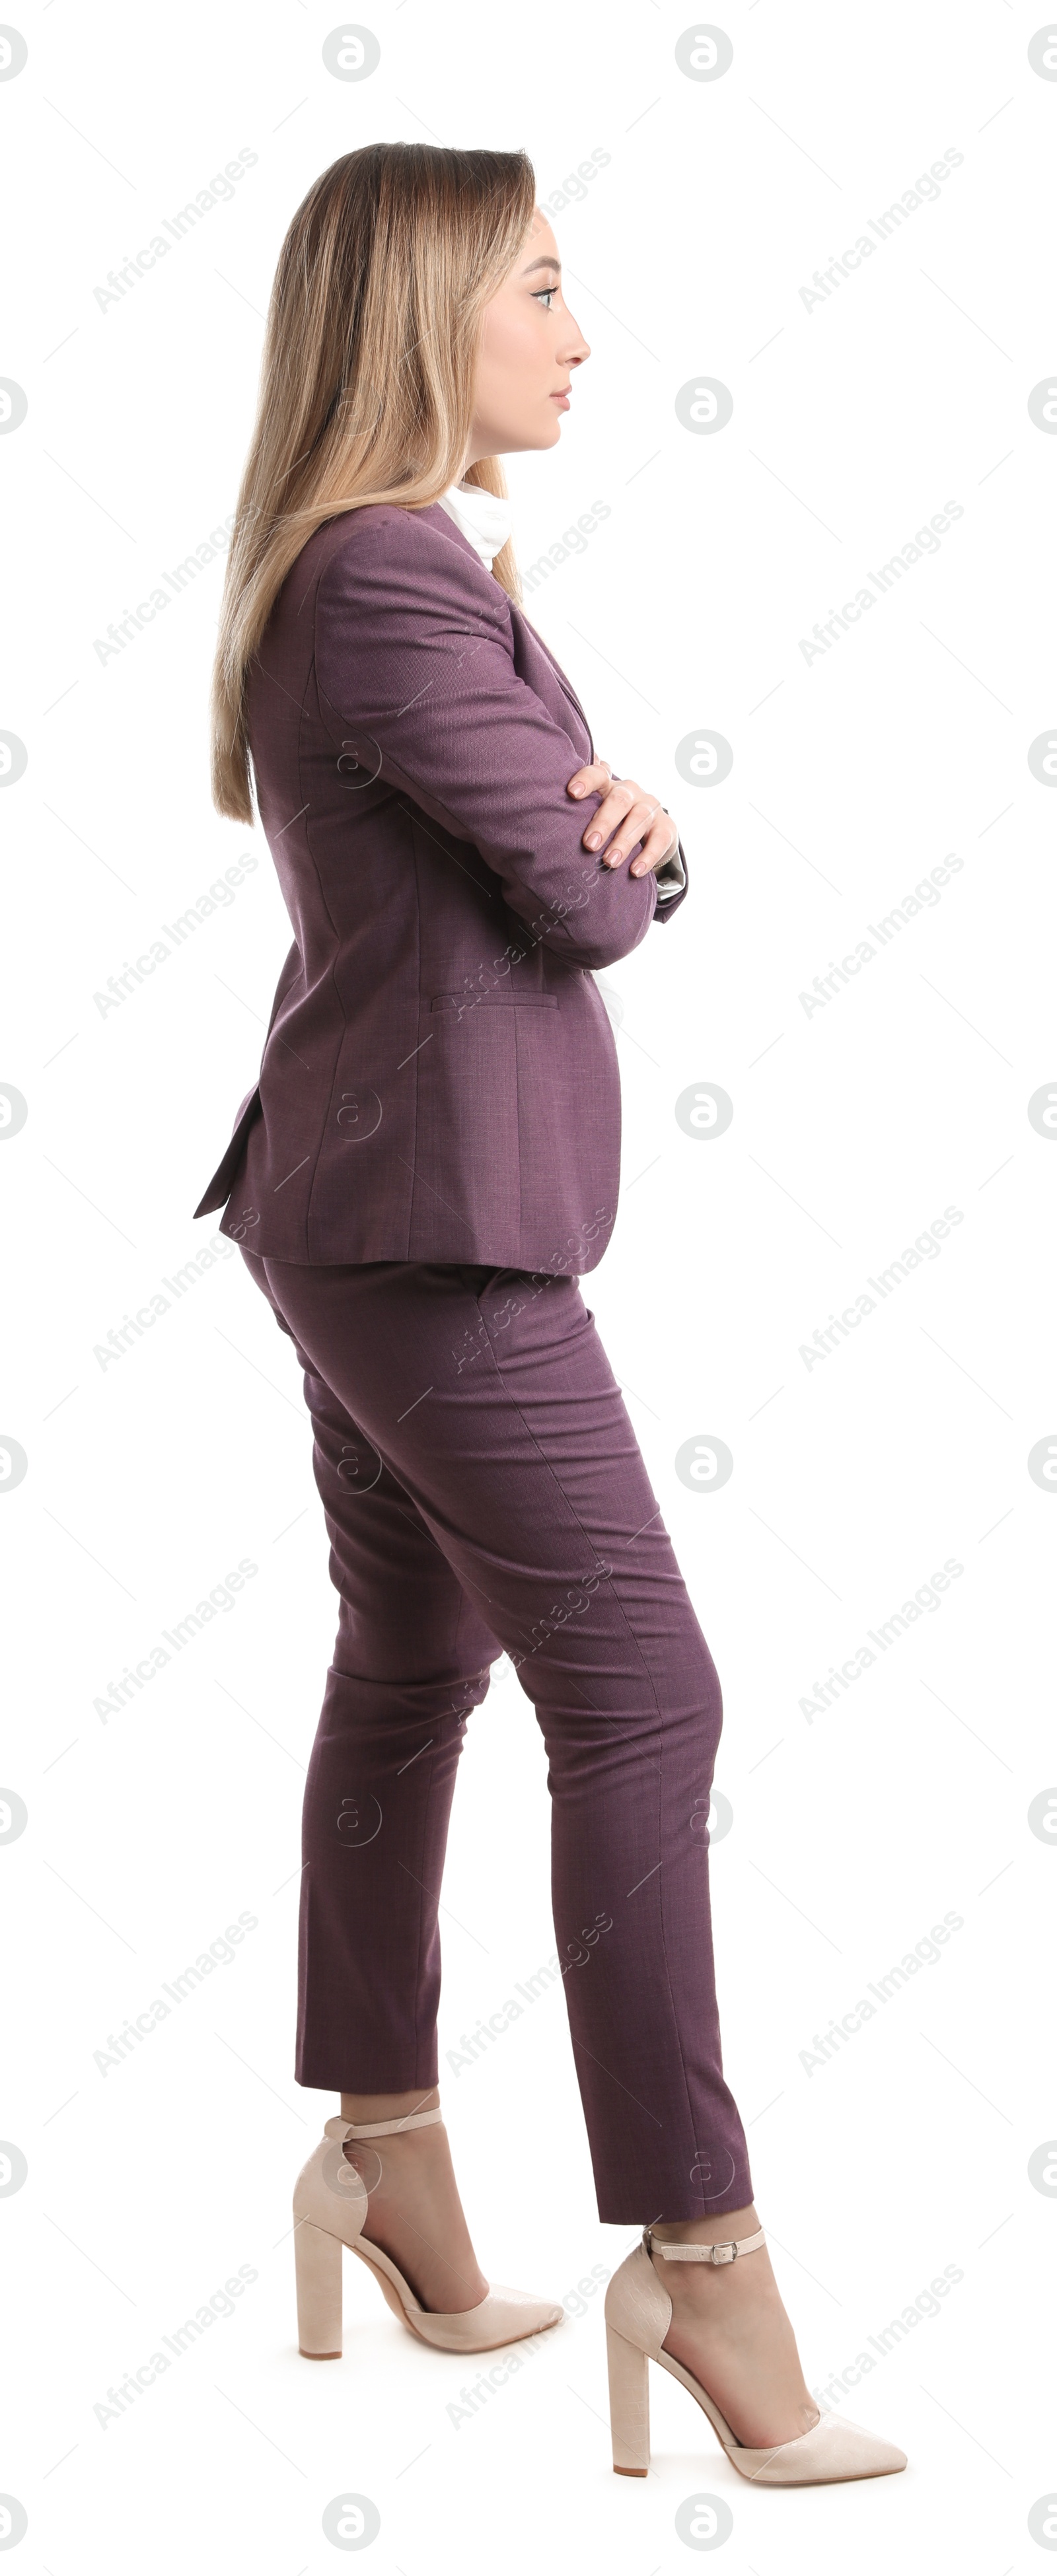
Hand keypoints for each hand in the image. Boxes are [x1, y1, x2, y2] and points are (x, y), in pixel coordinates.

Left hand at [567, 760, 678, 876]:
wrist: (648, 834)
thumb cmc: (609, 824)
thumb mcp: (592, 815)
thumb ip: (573, 812)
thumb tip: (532, 822)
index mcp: (608, 786)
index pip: (598, 773)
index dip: (586, 780)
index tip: (572, 793)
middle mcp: (631, 792)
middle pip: (618, 800)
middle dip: (603, 822)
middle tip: (589, 845)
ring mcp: (651, 808)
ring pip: (639, 819)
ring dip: (624, 841)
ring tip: (609, 862)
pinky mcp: (666, 828)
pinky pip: (660, 840)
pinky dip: (648, 856)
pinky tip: (635, 871)